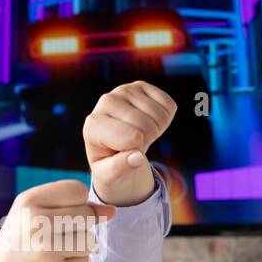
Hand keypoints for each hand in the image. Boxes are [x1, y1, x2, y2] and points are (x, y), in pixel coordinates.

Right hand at [0, 180, 116, 261]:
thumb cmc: (20, 242)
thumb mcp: (35, 214)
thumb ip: (73, 205)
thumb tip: (112, 211)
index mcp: (28, 201)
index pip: (77, 190)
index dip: (76, 203)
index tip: (57, 216)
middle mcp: (35, 222)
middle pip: (87, 215)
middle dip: (78, 227)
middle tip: (50, 239)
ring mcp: (46, 248)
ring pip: (90, 239)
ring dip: (78, 248)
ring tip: (52, 253)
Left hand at [83, 81, 175, 205]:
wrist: (114, 147)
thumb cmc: (109, 164)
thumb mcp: (109, 175)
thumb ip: (119, 169)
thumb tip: (137, 158)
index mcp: (93, 125)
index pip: (132, 138)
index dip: (136, 153)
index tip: (123, 154)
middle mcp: (106, 101)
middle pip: (147, 126)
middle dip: (146, 142)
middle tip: (132, 145)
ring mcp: (124, 90)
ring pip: (160, 116)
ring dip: (156, 131)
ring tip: (139, 134)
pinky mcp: (140, 85)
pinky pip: (169, 106)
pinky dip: (165, 120)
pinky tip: (148, 122)